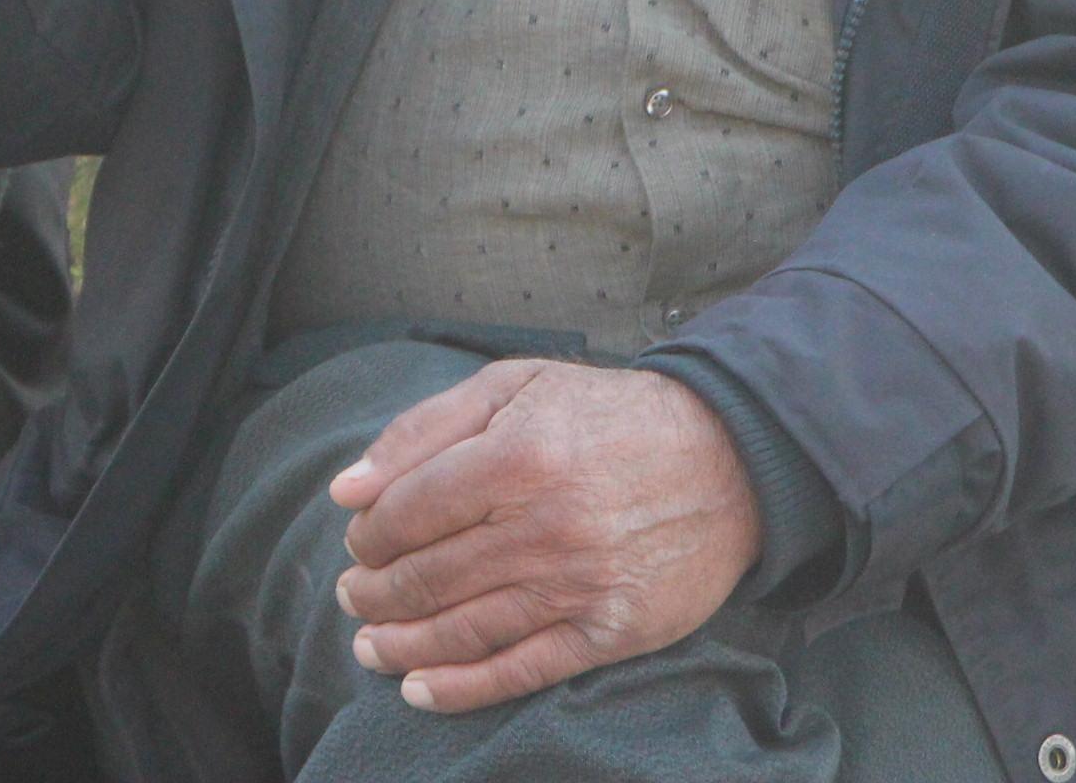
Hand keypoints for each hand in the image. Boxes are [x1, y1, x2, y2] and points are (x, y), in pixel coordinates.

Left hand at [330, 361, 761, 714]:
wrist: (729, 459)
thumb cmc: (608, 416)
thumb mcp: (515, 386)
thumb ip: (423, 430)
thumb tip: (347, 489)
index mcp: (516, 455)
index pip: (407, 511)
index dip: (368, 534)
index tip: (360, 540)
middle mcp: (544, 525)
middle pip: (426, 577)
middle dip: (374, 592)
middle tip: (354, 594)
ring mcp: (578, 585)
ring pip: (463, 630)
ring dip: (401, 645)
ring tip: (369, 645)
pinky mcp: (610, 631)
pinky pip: (521, 671)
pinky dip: (461, 688)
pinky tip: (419, 689)